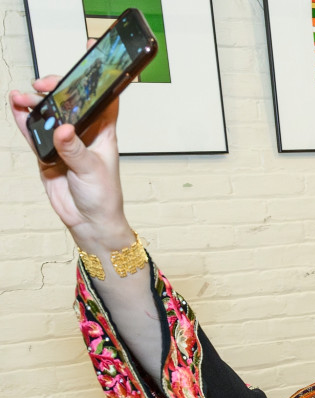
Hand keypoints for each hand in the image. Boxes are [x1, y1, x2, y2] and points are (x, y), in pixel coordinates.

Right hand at [9, 74, 130, 245]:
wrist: (88, 221)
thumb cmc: (103, 196)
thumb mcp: (92, 171)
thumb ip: (75, 150)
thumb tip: (63, 130)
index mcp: (103, 133)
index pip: (102, 99)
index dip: (95, 80)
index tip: (85, 63)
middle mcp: (83, 133)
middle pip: (68, 102)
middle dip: (54, 89)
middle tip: (41, 85)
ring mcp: (64, 142)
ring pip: (47, 115)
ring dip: (34, 103)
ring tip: (21, 97)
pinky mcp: (47, 152)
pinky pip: (33, 132)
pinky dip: (24, 120)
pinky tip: (16, 108)